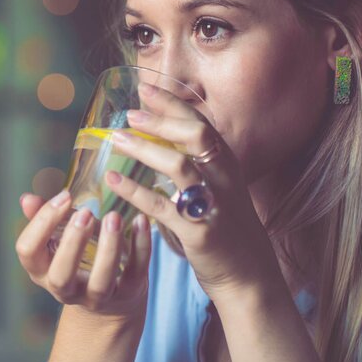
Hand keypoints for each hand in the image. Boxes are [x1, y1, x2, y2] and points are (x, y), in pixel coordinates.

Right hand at [15, 191, 151, 319]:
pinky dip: (140, 247)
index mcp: (42, 270)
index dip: (41, 223)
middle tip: (86, 213)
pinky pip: (135, 271)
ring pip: (100, 281)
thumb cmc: (78, 258)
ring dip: (108, 248)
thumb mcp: (58, 240)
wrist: (111, 300)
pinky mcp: (127, 292)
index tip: (64, 196)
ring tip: (114, 217)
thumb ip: (44, 219)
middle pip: (61, 275)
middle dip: (72, 243)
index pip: (28, 251)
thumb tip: (26, 199)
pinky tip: (141, 221)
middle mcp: (65, 289)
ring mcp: (97, 296)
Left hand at [106, 83, 279, 298]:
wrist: (248, 273)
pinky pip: (162, 207)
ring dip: (145, 149)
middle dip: (162, 120)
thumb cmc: (226, 225)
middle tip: (130, 114)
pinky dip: (136, 191)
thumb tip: (161, 134)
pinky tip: (113, 181)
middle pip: (196, 135)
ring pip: (179, 166)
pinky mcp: (198, 231)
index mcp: (227, 163)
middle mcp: (224, 178)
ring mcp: (213, 204)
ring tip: (117, 140)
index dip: (173, 102)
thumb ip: (198, 161)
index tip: (145, 87)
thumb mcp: (221, 186)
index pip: (201, 122)